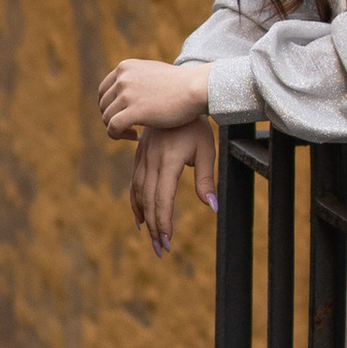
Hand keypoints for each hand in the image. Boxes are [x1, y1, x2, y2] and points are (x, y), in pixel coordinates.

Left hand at [95, 57, 211, 140]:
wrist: (197, 87)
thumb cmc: (180, 84)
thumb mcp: (152, 73)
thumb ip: (136, 79)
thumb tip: (125, 91)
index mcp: (125, 67)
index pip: (104, 90)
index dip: (110, 106)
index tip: (123, 116)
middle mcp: (123, 78)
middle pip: (103, 105)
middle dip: (113, 118)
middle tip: (128, 128)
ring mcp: (127, 94)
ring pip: (107, 118)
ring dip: (116, 129)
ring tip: (133, 134)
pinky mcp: (134, 111)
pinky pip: (113, 128)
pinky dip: (119, 136)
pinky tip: (136, 137)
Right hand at [129, 118, 217, 257]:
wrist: (177, 97)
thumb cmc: (196, 126)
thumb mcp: (206, 150)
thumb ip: (206, 180)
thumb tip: (212, 207)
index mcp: (168, 161)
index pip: (163, 198)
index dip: (163, 222)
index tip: (167, 242)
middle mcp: (151, 160)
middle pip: (149, 201)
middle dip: (154, 228)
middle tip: (160, 250)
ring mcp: (143, 157)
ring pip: (139, 193)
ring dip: (145, 218)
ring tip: (151, 238)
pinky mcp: (140, 155)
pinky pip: (134, 183)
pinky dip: (136, 202)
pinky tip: (140, 218)